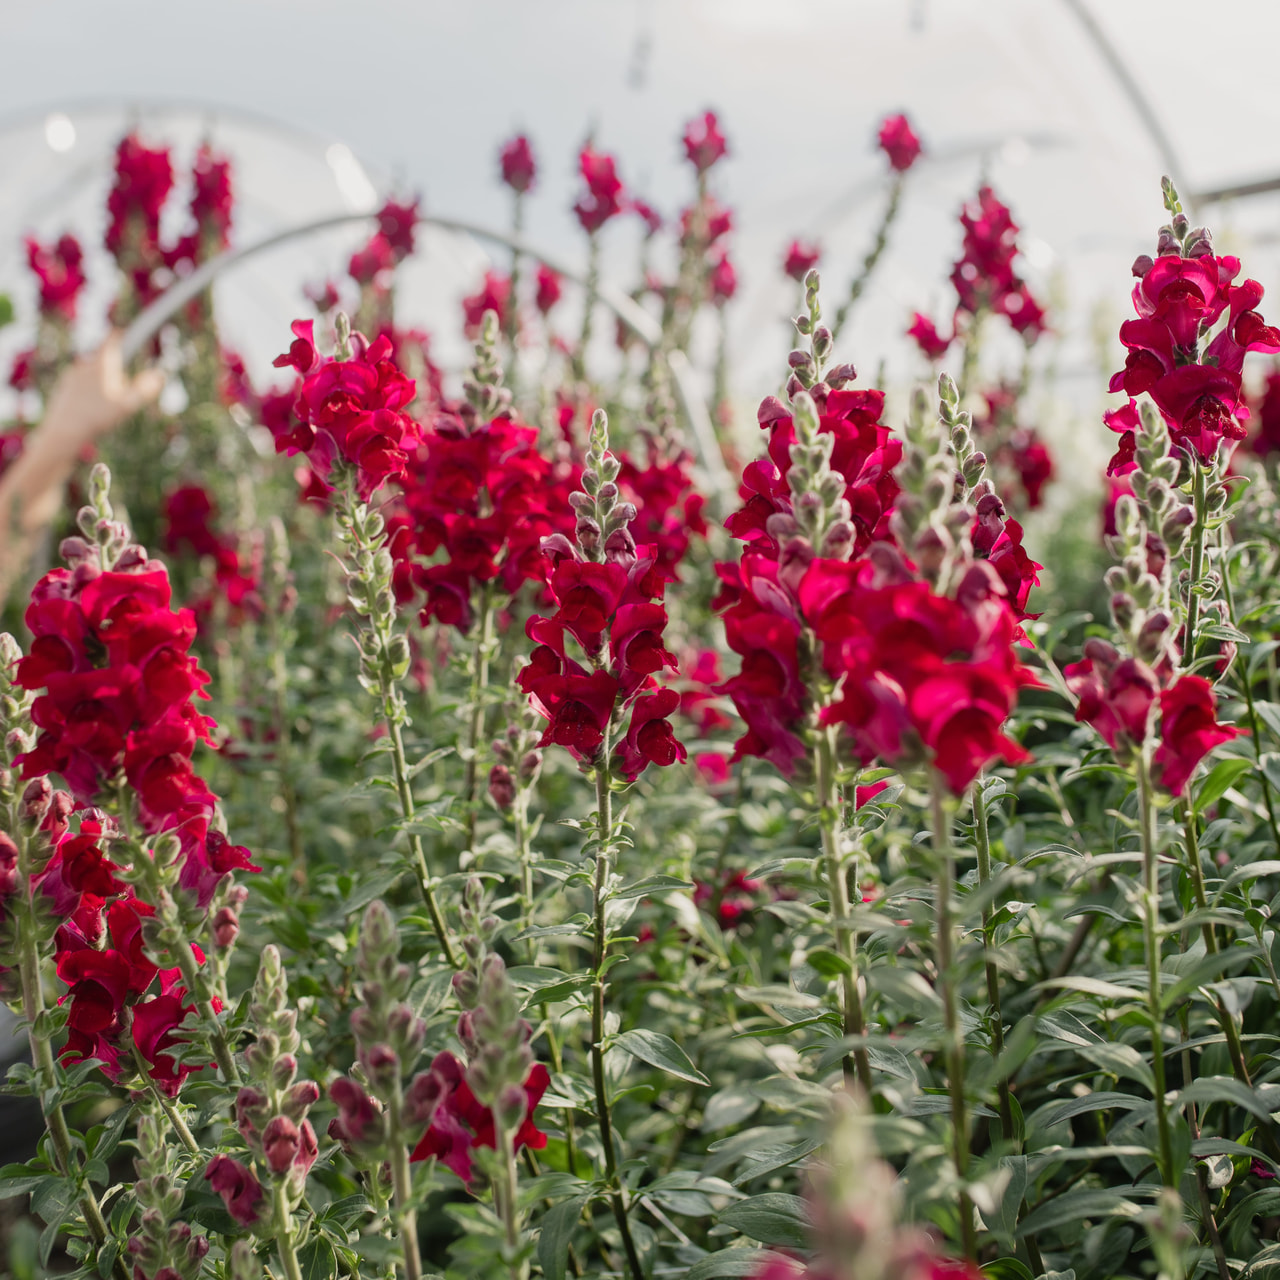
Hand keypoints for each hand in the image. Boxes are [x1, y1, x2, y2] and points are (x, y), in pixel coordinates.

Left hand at [38, 331, 165, 451]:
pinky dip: (89, 390)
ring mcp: (72, 375)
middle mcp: (85, 365)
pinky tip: (92, 408)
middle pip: (104, 358)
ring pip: (92, 372)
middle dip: (114, 366)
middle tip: (123, 386)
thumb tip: (160, 375)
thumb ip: (145, 389)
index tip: (128, 332)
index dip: (122, 334)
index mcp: (102, 365)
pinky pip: (80, 383)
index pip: (113, 339)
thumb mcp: (128, 405)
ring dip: (101, 379)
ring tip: (106, 403)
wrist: (64, 431)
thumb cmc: (98, 417)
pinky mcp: (64, 387)